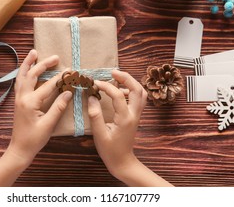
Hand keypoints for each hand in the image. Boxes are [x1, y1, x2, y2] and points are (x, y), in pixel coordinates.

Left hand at [8, 49, 71, 162]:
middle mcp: (22, 97)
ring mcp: (18, 98)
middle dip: (44, 64)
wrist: (19, 149)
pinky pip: (20, 82)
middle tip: (56, 57)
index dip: (61, 78)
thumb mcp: (49, 124)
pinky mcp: (18, 101)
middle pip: (32, 75)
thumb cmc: (34, 139)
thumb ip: (59, 107)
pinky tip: (27, 69)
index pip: (48, 86)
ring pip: (22, 76)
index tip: (71, 72)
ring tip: (34, 53)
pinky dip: (23, 72)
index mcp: (30, 102)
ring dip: (28, 63)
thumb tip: (69, 92)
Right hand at [88, 70, 172, 185]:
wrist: (123, 161)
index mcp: (125, 118)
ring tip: (116, 78)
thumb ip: (95, 115)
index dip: (106, 86)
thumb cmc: (110, 150)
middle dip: (126, 77)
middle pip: (138, 89)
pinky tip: (120, 90)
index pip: (118, 95)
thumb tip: (91, 97)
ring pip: (141, 92)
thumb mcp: (99, 134)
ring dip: (131, 82)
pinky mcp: (136, 116)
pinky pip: (139, 98)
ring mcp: (137, 115)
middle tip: (113, 72)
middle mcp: (134, 114)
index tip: (94, 83)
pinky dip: (132, 89)